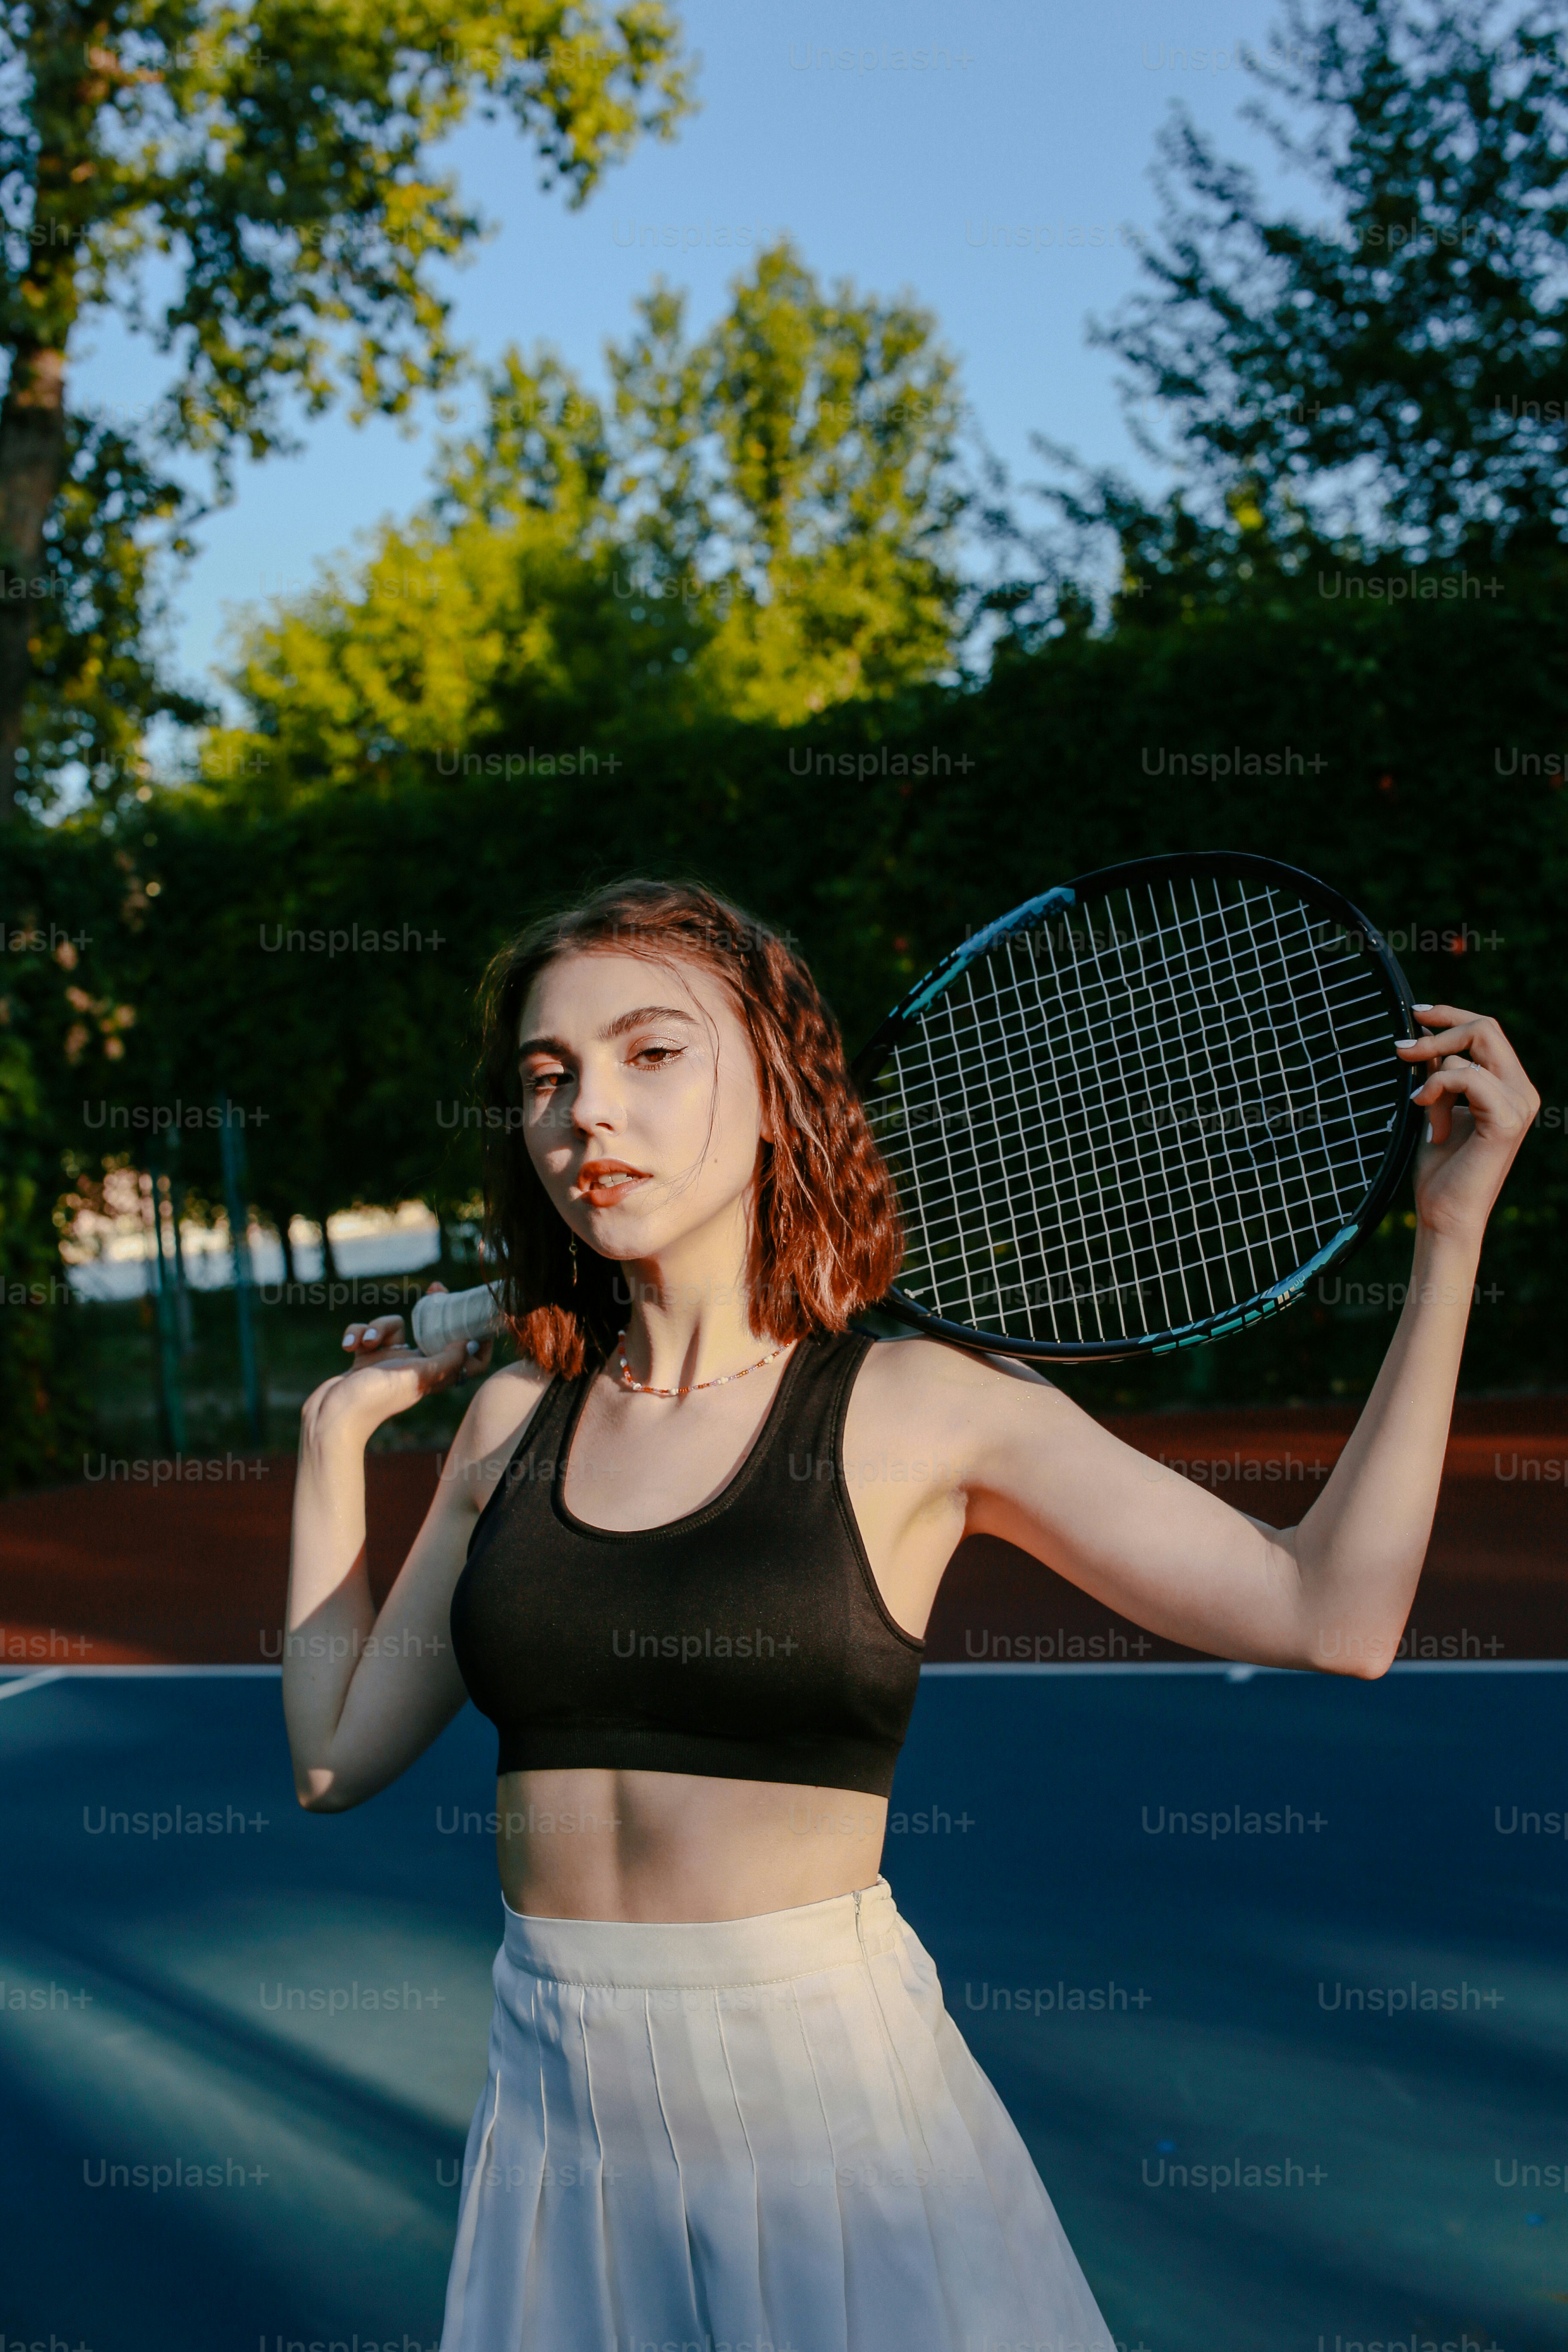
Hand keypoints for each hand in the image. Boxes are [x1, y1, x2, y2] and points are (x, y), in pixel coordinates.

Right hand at [301, 1281, 494, 1443]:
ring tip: (367, 1343)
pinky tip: (349, 1346)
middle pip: (431, 1332)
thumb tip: (469, 1342)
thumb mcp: (416, 1378)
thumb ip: (446, 1361)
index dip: (472, 1335)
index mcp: (431, 1374)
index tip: (471, 1315)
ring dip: (378, 1325)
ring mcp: (387, 1363)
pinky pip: (364, 1332)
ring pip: (393, 1326)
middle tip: (436, 1289)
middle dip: (430, 1310)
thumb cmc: (373, 1399)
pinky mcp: (364, 1360)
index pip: (464, 1357)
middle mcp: (412, 1368)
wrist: (331, 1416)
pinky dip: (356, 1333)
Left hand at [1394, 1006, 1538, 1246]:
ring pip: (1470, 1053)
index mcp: (1509, 1085)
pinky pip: (1467, 1078)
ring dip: (1433, 1078)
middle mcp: (1522, 1091)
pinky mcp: (1506, 1120)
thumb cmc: (1439, 1165)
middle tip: (1402, 1051)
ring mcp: (1519, 1104)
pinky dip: (1437, 1089)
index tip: (1415, 1014)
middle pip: (1485, 1028)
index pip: (1486, 1030)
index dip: (1450, 1015)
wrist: (1445, 1212)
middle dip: (1438, 1032)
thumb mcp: (1434, 1105)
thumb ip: (1437, 1072)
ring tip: (1424, 1113)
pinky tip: (1425, 1110)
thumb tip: (1422, 1035)